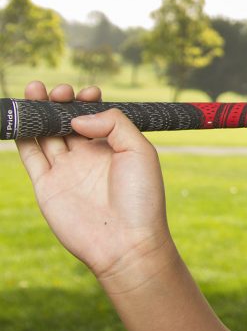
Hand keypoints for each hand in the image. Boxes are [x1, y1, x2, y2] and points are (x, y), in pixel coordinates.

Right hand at [15, 81, 172, 280]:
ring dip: (38, 111)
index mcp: (112, 147)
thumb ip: (114, 124)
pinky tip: (21, 115)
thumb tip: (79, 116)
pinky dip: (22, 135)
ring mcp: (66, 171)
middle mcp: (87, 157)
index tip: (88, 92)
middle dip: (60, 100)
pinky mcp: (47, 186)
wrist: (127, 242)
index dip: (88, 100)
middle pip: (66, 120)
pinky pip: (30, 155)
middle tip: (60, 90)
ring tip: (34, 88)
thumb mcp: (140, 151)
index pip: (94, 116)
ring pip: (45, 134)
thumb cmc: (141, 198)